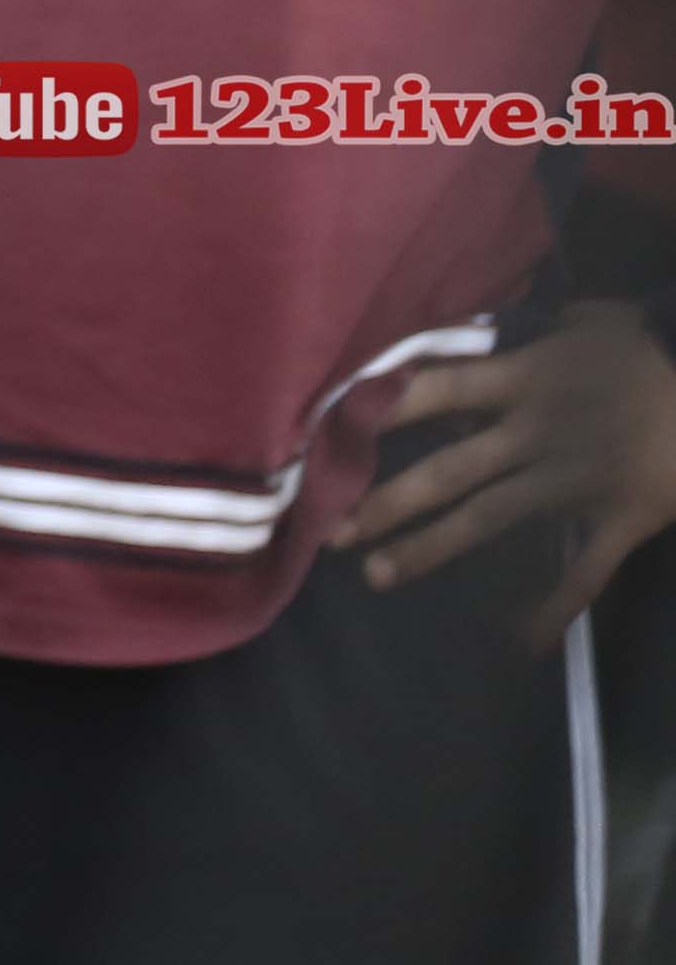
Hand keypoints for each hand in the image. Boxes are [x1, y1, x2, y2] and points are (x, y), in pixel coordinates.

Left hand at [343, 304, 675, 636]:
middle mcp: (535, 433)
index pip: (432, 390)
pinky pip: (582, 569)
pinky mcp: (620, 516)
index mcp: (523, 380)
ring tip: (375, 575)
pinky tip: (518, 641)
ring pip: (489, 519)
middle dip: (386, 502)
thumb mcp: (585, 323)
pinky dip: (552, 607)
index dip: (377, 409)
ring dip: (431, 548)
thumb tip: (490, 325)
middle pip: (445, 470)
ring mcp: (574, 479)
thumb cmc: (652, 343)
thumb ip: (532, 333)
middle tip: (327, 529)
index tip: (322, 430)